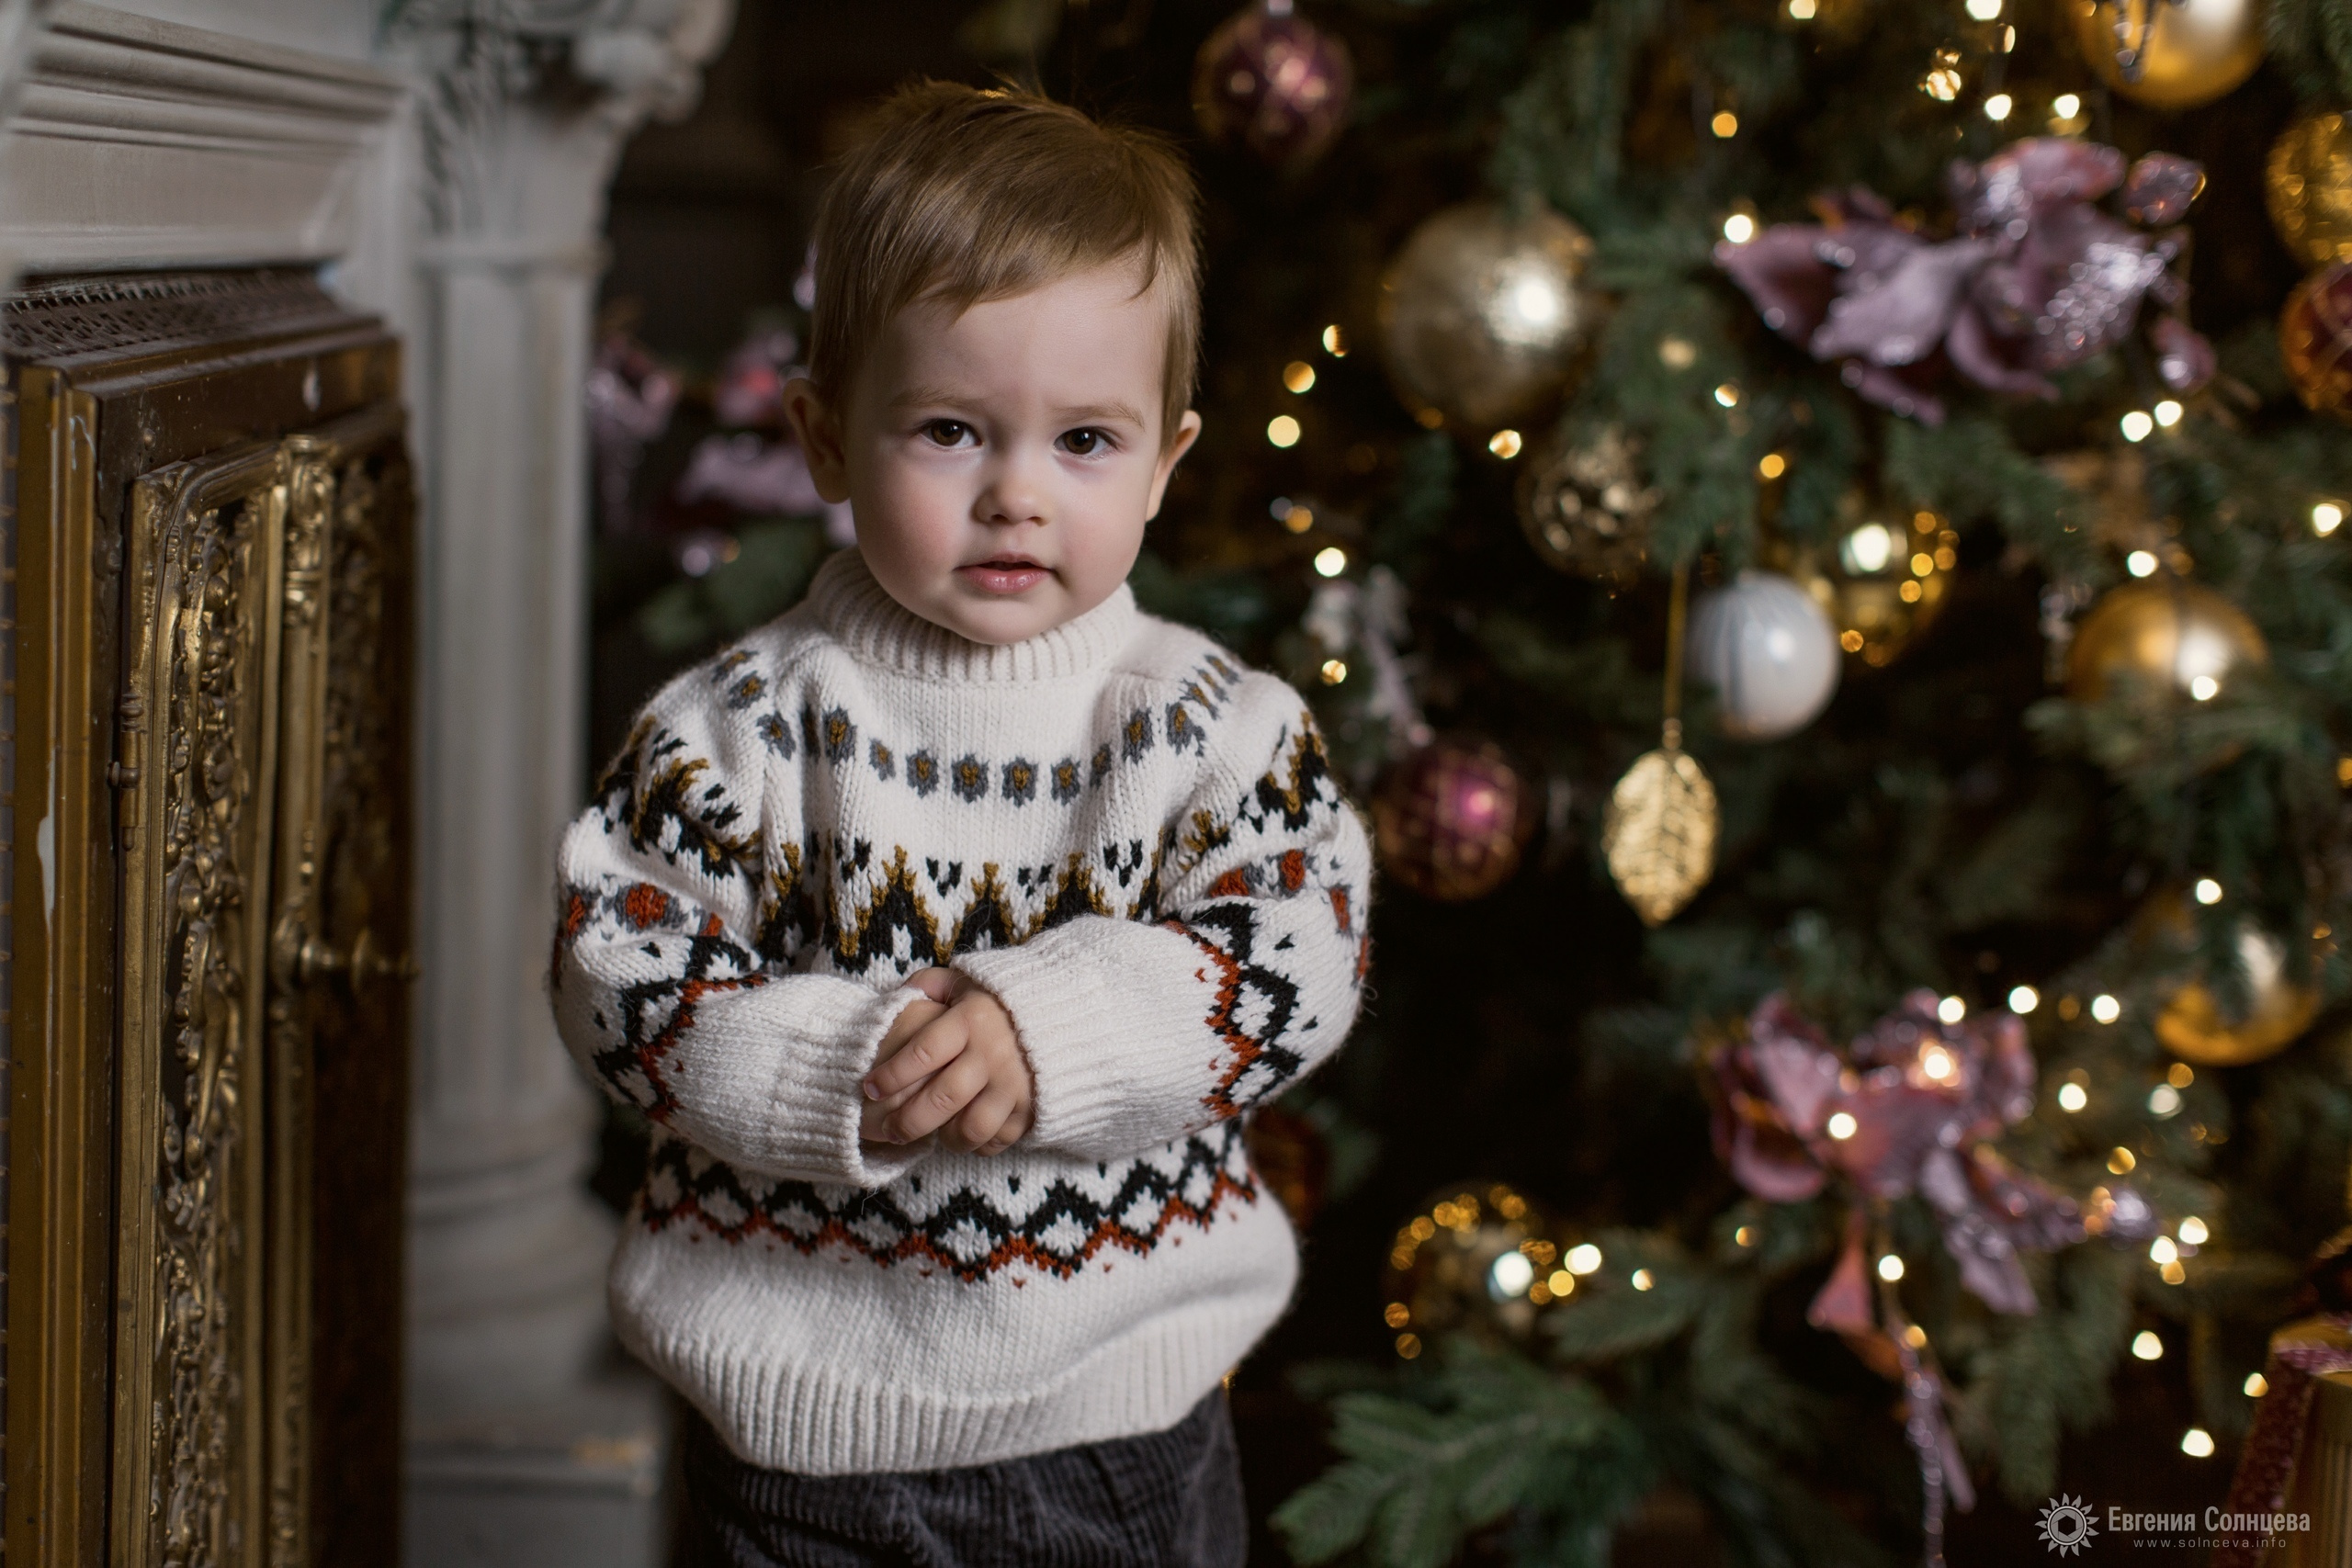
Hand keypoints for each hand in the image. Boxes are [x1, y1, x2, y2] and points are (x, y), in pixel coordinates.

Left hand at [861, 968, 1033, 1154]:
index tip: (869, 1087)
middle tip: (888, 1129)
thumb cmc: (1003, 999)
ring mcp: (1015, 1085)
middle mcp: (994, 1054)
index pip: (923, 1053)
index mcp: (972, 1020)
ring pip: (971, 1129)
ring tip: (932, 1134)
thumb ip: (931, 985)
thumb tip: (899, 995)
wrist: (1069, 1011)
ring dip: (945, 1139)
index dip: (891, 1075)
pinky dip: (977, 1145)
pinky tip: (964, 1134)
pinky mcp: (1032, 1108)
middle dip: (906, 1121)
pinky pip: (997, 1140)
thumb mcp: (968, 981)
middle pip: (941, 1100)